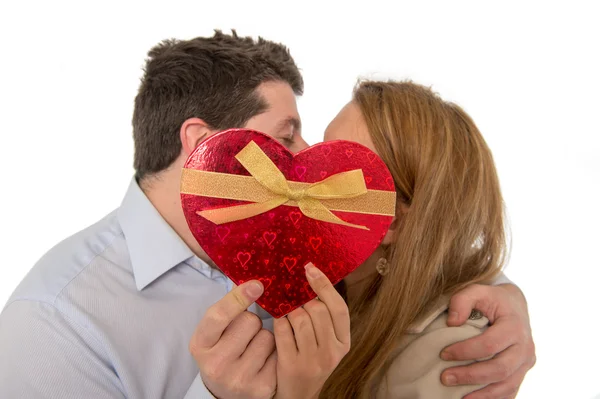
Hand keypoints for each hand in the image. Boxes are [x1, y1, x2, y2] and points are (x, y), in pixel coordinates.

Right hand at [189, 280, 276, 398]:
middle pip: (250, 321)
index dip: (239, 297)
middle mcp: (217, 365)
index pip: (219, 315)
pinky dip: (275, 353)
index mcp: (201, 345)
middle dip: (252, 321)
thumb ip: (228, 306)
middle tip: (245, 334)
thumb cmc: (221, 351)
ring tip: (254, 349)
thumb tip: (253, 280)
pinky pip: (279, 354)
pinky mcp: (262, 388)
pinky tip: (264, 362)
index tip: (257, 284)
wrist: (225, 391)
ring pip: (268, 337)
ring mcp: (239, 379)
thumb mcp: (214, 331)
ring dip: (266, 338)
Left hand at [273, 263, 350, 398]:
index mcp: (343, 342)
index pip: (339, 308)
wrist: (298, 395)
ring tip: (287, 313)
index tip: (310, 268)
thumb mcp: (326, 341)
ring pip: (299, 319)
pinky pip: (282, 331)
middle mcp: (332, 352)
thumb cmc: (310, 359)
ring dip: (289, 311)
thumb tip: (311, 276)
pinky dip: (278, 322)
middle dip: (302, 301)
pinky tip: (278, 322)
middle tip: (294, 299)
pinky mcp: (292, 365)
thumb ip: (324, 316)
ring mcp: (313, 360)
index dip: (324, 286)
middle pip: (317, 311)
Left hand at [440, 284, 535, 398]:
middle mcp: (525, 347)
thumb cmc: (491, 299)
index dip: (465, 351)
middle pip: (499, 369)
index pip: (489, 344)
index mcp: (514, 326)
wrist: (514, 306)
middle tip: (445, 378)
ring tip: (458, 397)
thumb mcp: (477, 291)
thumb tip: (452, 322)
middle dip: (470, 376)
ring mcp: (526, 363)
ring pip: (506, 385)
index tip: (443, 354)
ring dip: (481, 394)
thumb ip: (462, 300)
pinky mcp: (522, 373)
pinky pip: (510, 392)